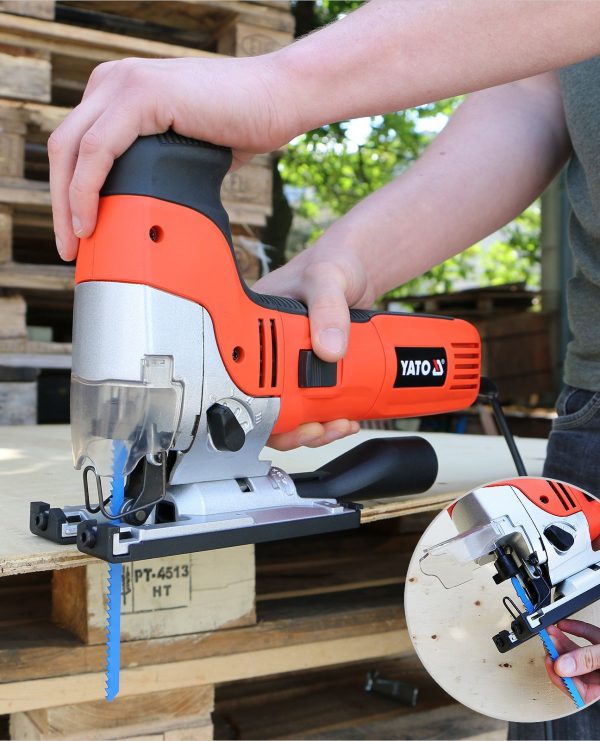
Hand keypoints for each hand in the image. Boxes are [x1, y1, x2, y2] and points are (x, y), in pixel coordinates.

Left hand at [48, 55, 296, 260]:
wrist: (280, 99)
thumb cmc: (241, 125)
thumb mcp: (185, 154)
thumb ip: (158, 171)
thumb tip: (147, 214)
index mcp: (119, 96)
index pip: (75, 149)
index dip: (68, 195)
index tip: (79, 236)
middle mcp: (114, 83)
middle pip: (63, 150)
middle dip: (60, 203)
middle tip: (70, 248)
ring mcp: (125, 84)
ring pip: (72, 150)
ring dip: (68, 202)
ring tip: (79, 241)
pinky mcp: (142, 93)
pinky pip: (98, 149)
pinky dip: (88, 189)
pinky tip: (93, 218)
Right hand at [254, 241, 375, 450]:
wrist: (359, 270)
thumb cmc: (332, 264)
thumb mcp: (328, 279)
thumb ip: (329, 309)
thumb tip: (328, 350)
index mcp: (253, 325)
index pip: (241, 376)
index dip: (256, 408)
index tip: (281, 420)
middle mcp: (268, 350)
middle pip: (265, 406)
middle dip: (292, 429)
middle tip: (316, 430)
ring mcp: (292, 364)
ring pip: (293, 412)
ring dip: (316, 428)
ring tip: (338, 425)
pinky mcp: (315, 372)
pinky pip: (317, 404)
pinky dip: (332, 417)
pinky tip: (348, 416)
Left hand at [544, 620, 599, 704]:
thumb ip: (586, 661)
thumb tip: (561, 666)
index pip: (578, 691)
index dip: (560, 678)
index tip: (550, 663)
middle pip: (574, 669)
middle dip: (557, 654)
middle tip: (547, 643)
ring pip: (578, 652)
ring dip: (561, 641)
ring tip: (550, 631)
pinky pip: (588, 638)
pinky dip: (575, 629)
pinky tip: (564, 625)